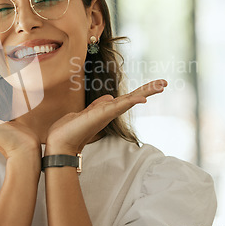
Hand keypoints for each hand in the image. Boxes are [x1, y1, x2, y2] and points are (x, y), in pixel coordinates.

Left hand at [45, 79, 167, 154]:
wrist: (59, 142)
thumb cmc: (70, 129)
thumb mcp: (86, 112)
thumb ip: (98, 105)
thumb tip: (109, 97)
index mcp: (108, 110)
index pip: (128, 98)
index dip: (141, 91)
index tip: (156, 85)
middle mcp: (111, 112)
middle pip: (134, 98)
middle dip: (149, 90)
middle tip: (165, 82)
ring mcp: (108, 113)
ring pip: (130, 100)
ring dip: (146, 91)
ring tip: (161, 85)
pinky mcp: (102, 115)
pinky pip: (120, 106)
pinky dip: (131, 102)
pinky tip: (142, 99)